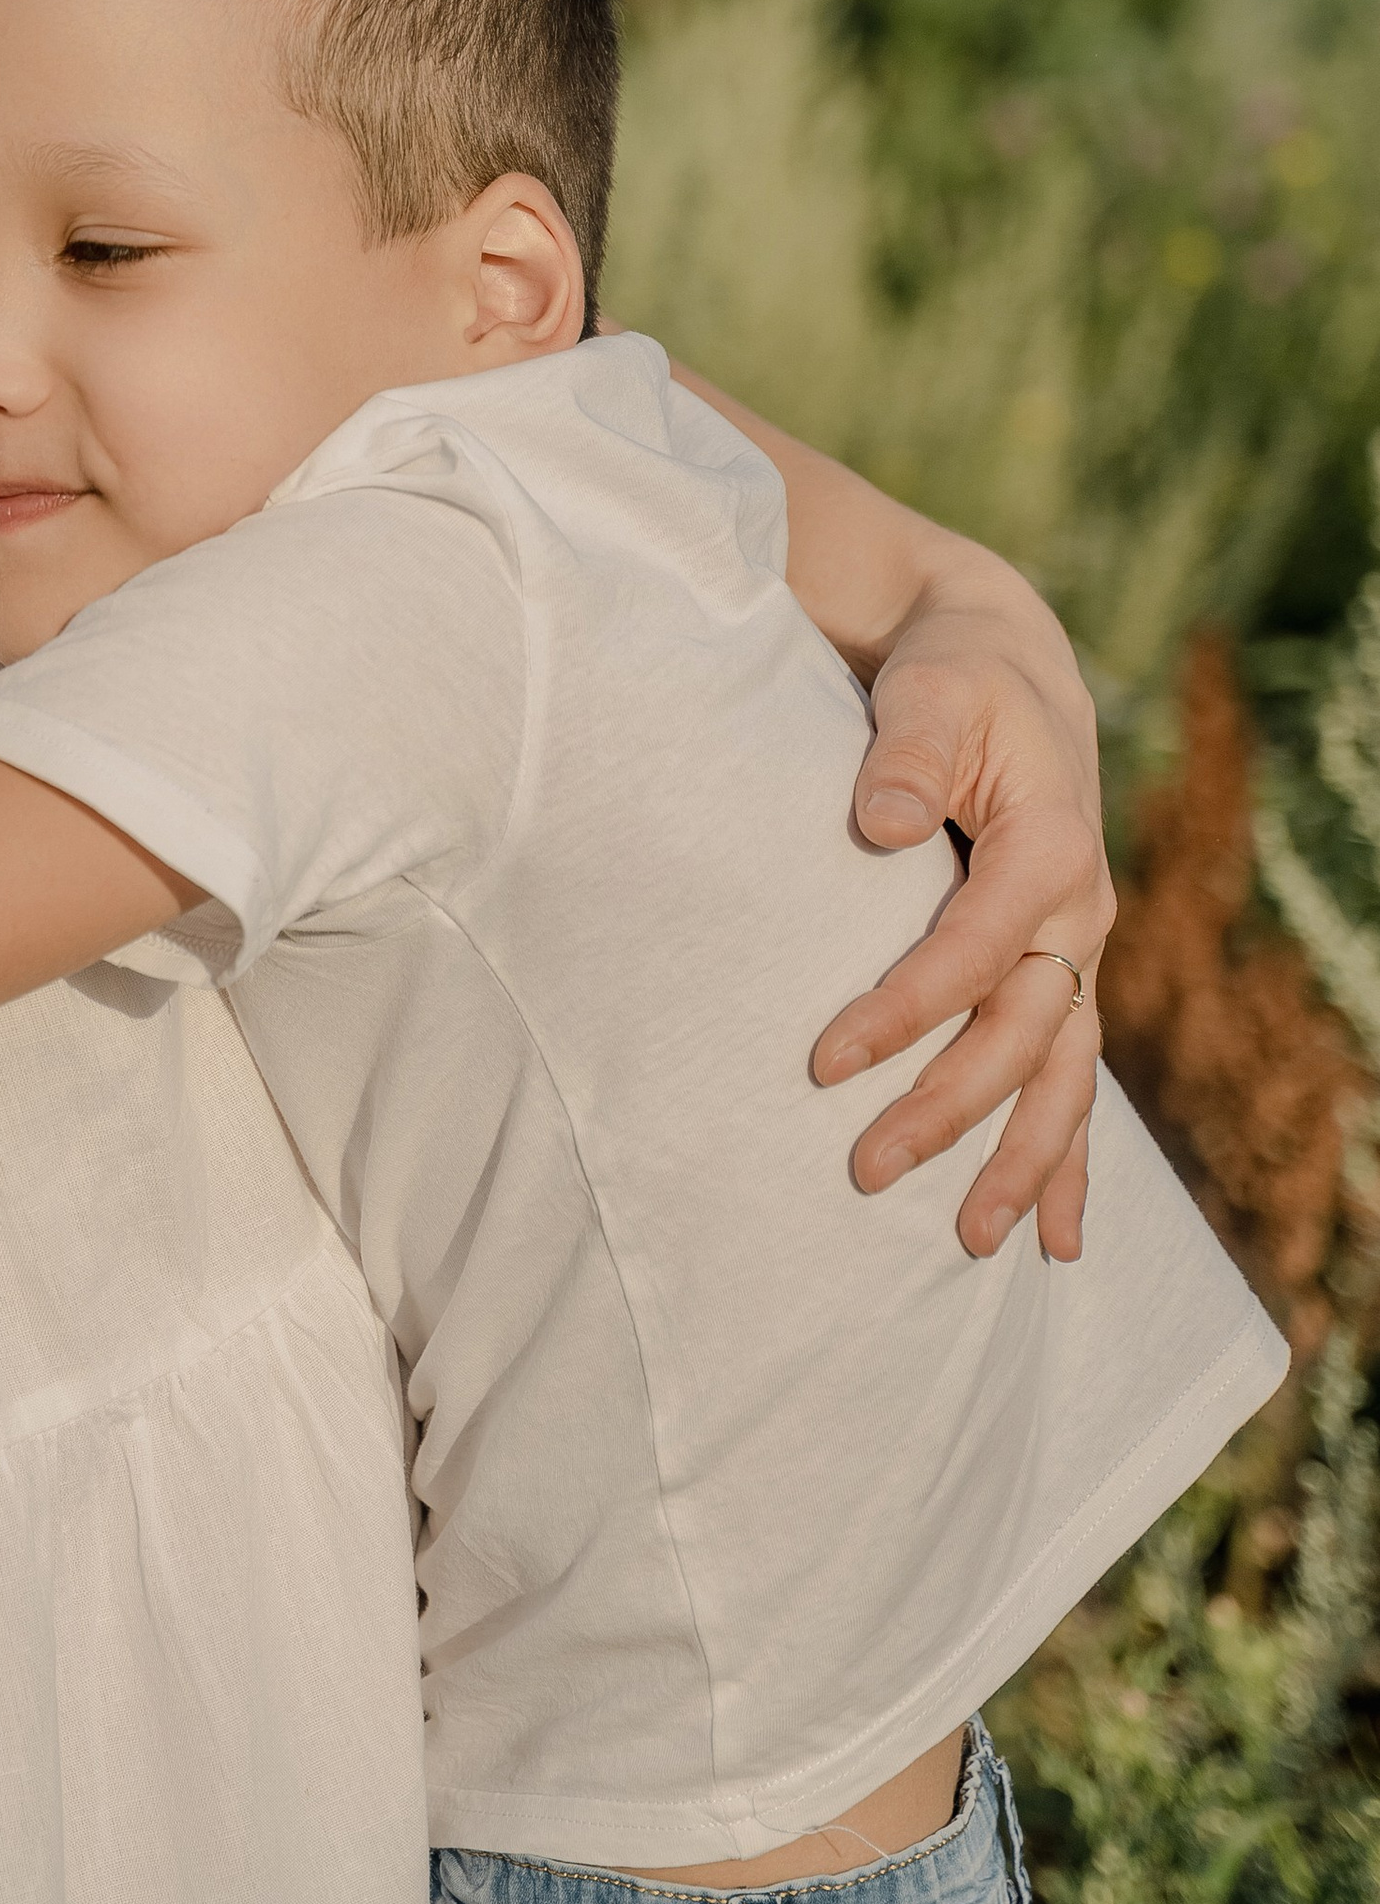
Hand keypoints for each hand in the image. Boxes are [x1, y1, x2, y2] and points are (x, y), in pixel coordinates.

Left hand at [810, 580, 1113, 1261]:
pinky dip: (1068, 1157)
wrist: (1000, 664)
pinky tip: (1058, 1237)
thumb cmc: (953, 678)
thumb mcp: (933, 691)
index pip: (972, 952)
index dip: (903, 1011)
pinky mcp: (1055, 969)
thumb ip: (909, 752)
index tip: (823, 1060)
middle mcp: (1078, 912)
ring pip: (1062, 1076)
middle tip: (867, 1171)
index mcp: (1051, 848)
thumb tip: (885, 826)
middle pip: (1022, 1035)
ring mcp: (1074, 949)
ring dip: (1024, 1162)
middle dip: (950, 1111)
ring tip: (971, 1239)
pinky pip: (1071, 1078)